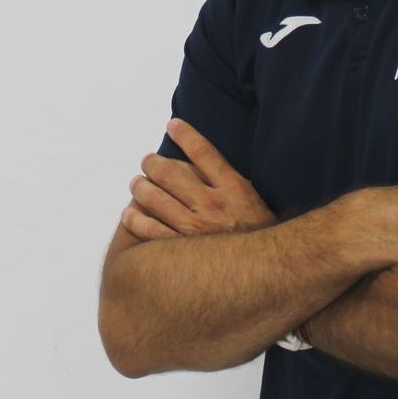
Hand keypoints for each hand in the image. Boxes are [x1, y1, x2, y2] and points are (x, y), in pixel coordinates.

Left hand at [121, 118, 277, 240]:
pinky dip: (134, 219)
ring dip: (141, 187)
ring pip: (156, 199)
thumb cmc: (260, 236)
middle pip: (172, 173)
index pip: (204, 152)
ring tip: (136, 183)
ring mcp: (194, 228)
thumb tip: (210, 164)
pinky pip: (149, 230)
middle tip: (147, 161)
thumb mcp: (254, 202)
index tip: (174, 125)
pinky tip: (130, 214)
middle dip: (153, 163)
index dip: (186, 134)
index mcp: (234, 189)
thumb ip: (233, 182)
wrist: (268, 273)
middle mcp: (213, 205)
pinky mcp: (180, 251)